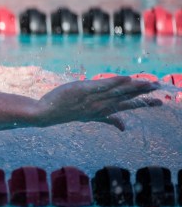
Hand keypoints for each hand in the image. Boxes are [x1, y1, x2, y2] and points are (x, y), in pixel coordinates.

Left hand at [36, 76, 161, 130]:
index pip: (127, 106)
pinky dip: (114, 82)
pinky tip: (126, 78)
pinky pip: (100, 86)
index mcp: (103, 111)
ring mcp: (91, 99)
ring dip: (132, 86)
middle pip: (125, 98)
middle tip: (158, 88)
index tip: (160, 102)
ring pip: (116, 91)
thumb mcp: (90, 117)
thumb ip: (109, 119)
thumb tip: (125, 128)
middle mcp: (100, 106)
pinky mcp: (82, 90)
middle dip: (142, 93)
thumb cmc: (68, 112)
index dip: (143, 104)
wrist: (45, 113)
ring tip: (147, 82)